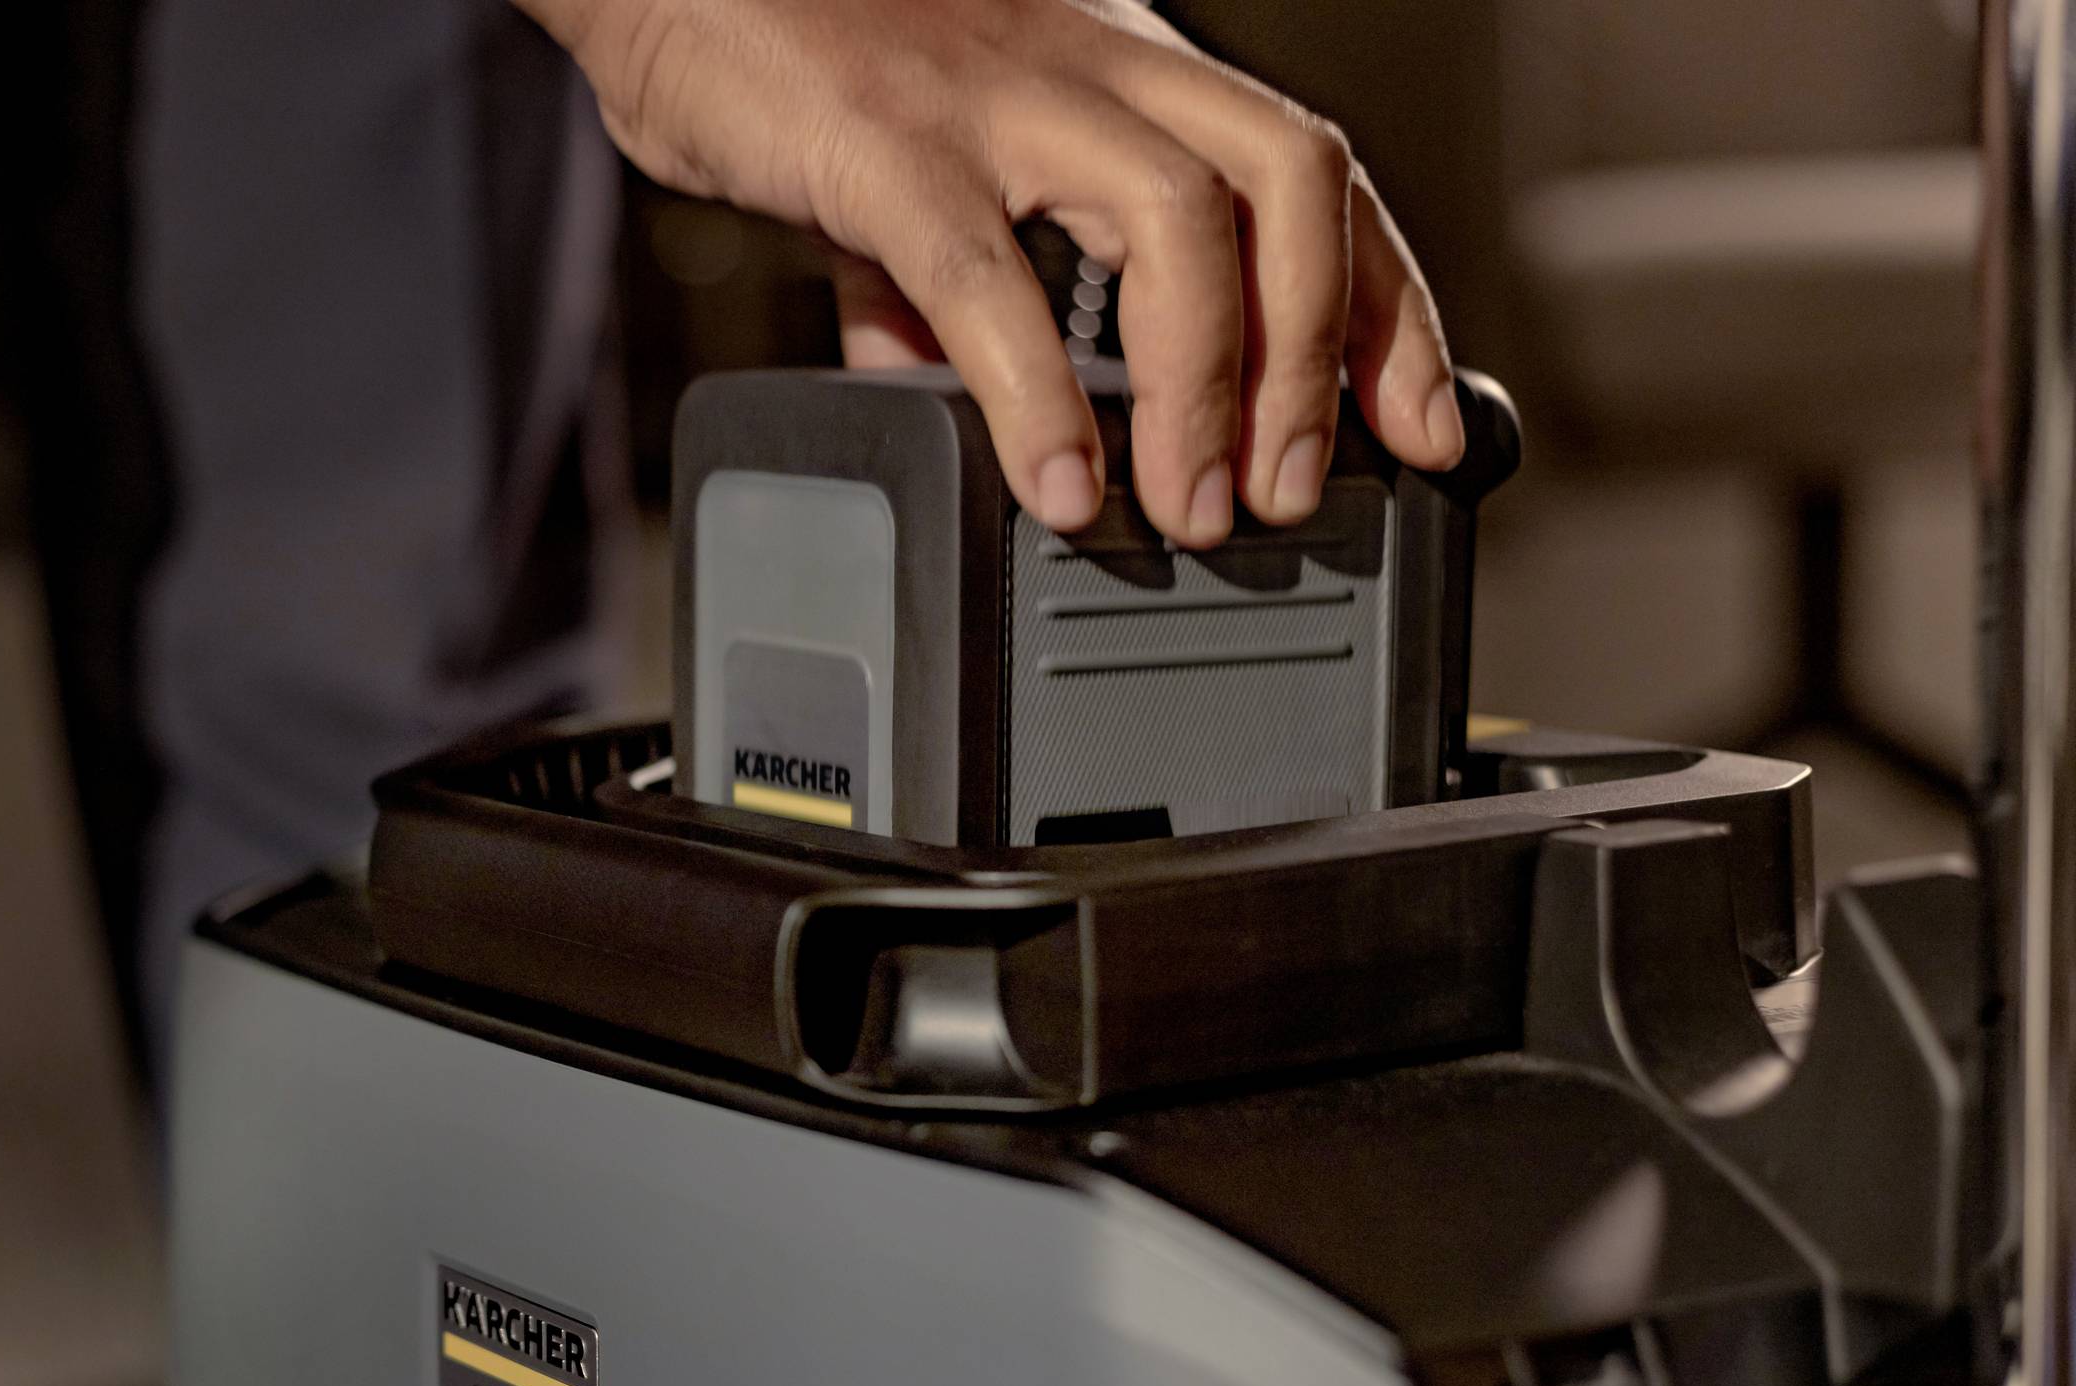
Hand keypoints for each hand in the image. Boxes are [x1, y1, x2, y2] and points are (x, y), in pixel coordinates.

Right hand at [521, 0, 1463, 545]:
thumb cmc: (781, 54)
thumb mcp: (911, 183)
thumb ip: (957, 303)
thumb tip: (982, 423)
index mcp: (1114, 68)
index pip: (1308, 172)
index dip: (1386, 307)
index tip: (1422, 428)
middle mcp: (1088, 63)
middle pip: (1291, 179)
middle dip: (1321, 354)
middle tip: (1296, 491)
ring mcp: (996, 98)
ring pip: (1182, 223)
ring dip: (1212, 387)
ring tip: (1193, 511)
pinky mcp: (890, 149)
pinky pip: (995, 284)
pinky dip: (1042, 406)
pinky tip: (1058, 492)